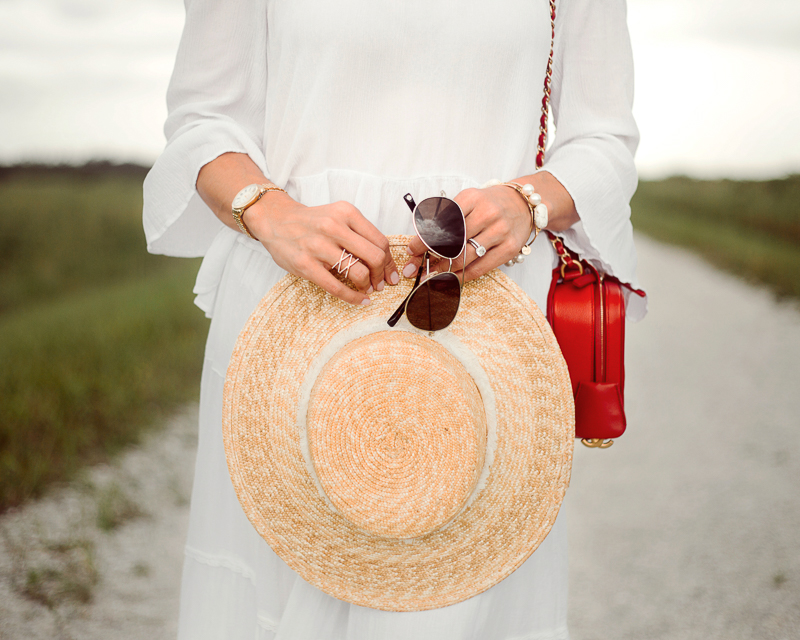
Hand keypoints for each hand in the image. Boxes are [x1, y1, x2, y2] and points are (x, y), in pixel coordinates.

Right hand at [246, 194, 399, 305]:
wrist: (276, 220)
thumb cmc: (311, 222)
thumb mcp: (338, 216)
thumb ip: (359, 233)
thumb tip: (384, 261)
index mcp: (346, 213)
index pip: (380, 241)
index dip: (389, 261)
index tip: (391, 273)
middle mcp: (334, 226)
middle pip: (374, 256)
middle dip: (382, 275)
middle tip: (380, 284)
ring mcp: (318, 246)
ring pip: (358, 272)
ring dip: (368, 286)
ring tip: (367, 290)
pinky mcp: (306, 265)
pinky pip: (337, 287)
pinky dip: (353, 297)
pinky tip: (359, 300)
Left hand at [405, 172, 577, 281]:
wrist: (524, 203)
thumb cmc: (490, 204)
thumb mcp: (468, 201)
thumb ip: (447, 218)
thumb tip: (419, 242)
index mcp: (472, 198)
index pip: (442, 222)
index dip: (423, 239)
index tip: (411, 250)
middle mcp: (487, 213)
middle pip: (452, 242)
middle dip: (431, 257)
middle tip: (416, 267)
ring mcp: (500, 231)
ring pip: (465, 257)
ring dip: (445, 269)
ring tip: (432, 273)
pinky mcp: (509, 248)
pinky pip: (480, 268)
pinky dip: (463, 276)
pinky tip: (451, 278)